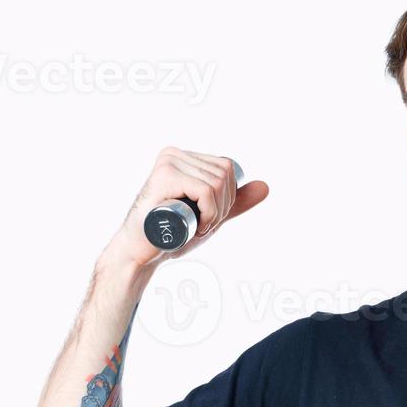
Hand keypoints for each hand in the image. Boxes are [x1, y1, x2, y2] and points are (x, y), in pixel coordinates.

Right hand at [110, 146, 269, 268]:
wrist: (142, 253)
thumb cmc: (172, 234)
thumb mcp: (211, 215)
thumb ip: (235, 202)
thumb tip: (265, 186)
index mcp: (184, 157)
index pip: (227, 168)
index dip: (228, 197)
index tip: (208, 218)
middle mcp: (175, 154)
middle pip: (225, 175)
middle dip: (222, 207)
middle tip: (202, 226)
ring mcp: (168, 162)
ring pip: (217, 184)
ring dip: (214, 214)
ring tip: (195, 227)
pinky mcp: (164, 175)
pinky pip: (206, 190)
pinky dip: (209, 213)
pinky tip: (196, 226)